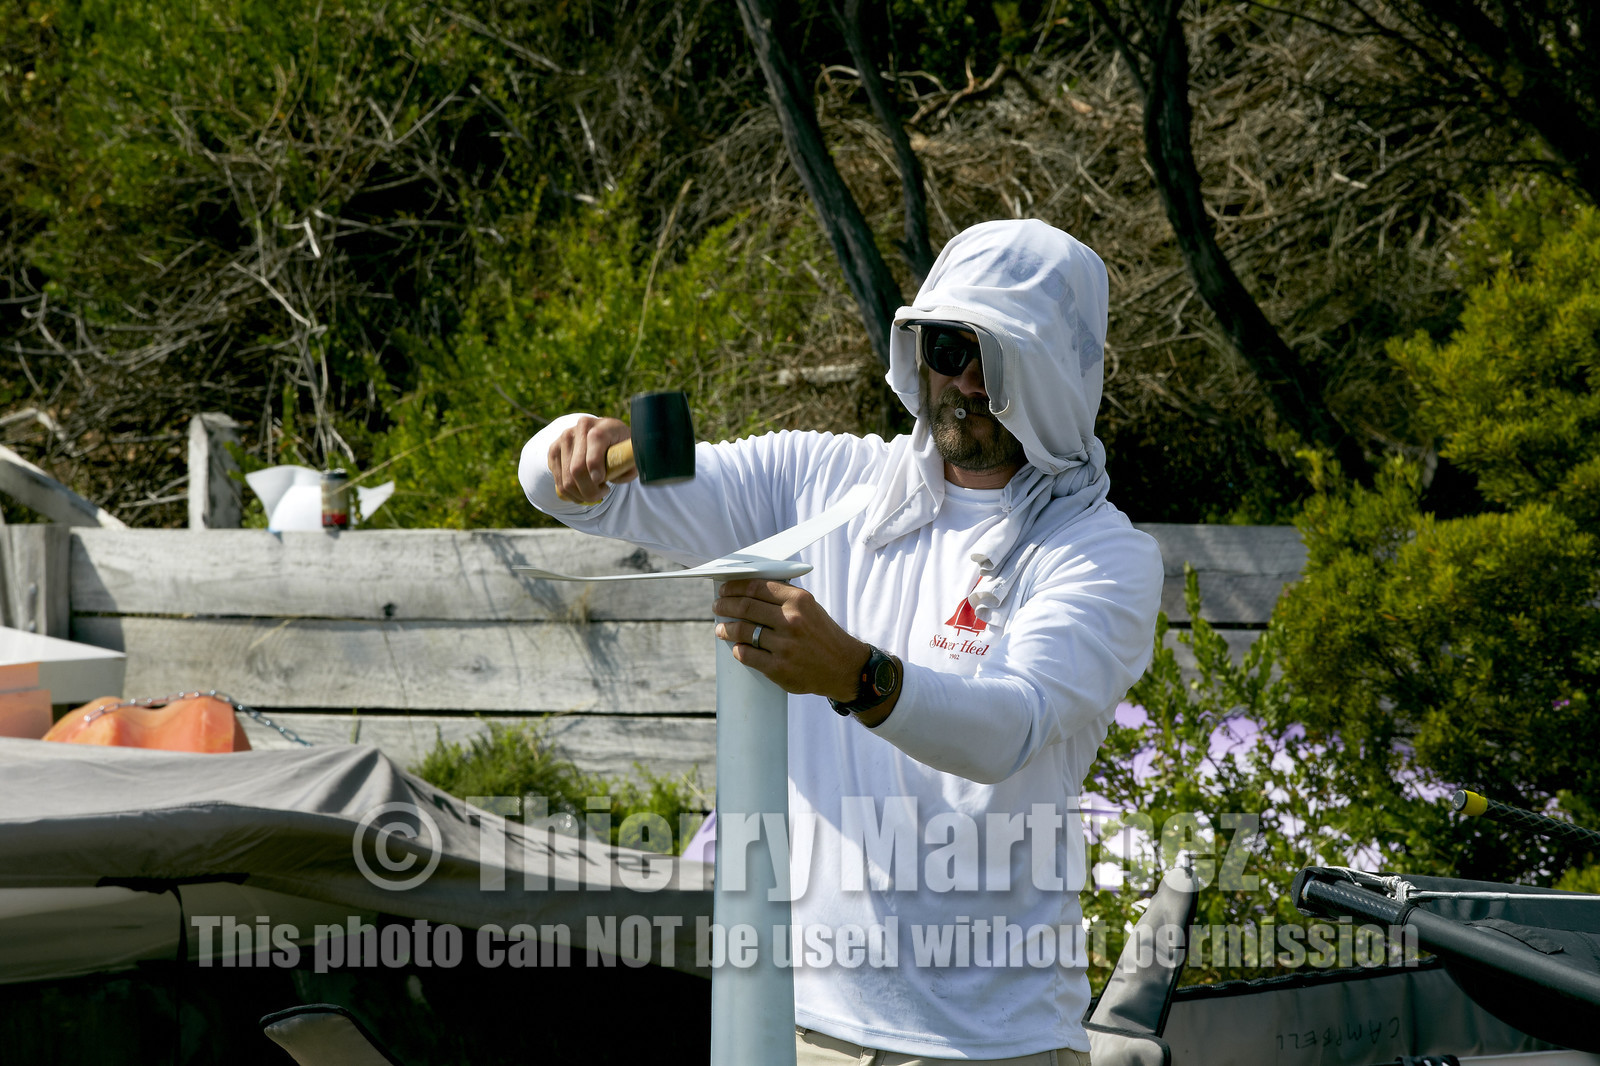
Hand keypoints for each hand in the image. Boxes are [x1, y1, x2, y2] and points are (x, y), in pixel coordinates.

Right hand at [547, 416, 634, 503]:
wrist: (602, 433)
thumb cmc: (619, 448)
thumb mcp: (631, 454)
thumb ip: (628, 466)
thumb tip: (617, 476)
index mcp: (602, 425)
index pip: (595, 441)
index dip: (596, 465)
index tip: (603, 483)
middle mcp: (579, 428)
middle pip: (577, 468)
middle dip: (590, 490)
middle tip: (603, 492)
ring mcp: (563, 439)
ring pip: (566, 480)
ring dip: (581, 495)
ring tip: (595, 491)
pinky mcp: (553, 451)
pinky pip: (558, 482)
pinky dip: (572, 494)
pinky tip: (583, 489)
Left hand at [714, 579, 869, 702]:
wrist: (843, 667)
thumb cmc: (822, 635)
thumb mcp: (810, 608)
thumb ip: (783, 598)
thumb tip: (747, 591)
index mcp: (799, 600)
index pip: (756, 587)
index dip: (735, 588)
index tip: (724, 590)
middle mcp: (792, 620)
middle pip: (746, 607)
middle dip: (725, 606)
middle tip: (717, 607)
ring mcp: (785, 645)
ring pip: (743, 632)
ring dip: (726, 629)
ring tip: (720, 629)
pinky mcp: (779, 668)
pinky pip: (748, 655)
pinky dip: (738, 650)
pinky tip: (736, 648)